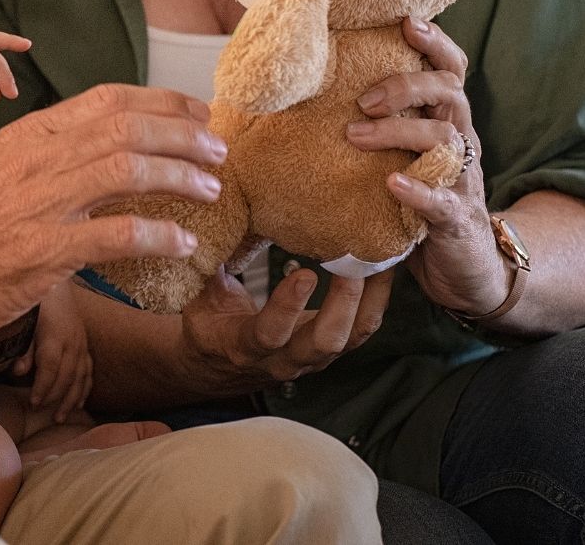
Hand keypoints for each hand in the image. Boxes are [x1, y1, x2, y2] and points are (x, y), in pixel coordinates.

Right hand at [0, 83, 224, 345]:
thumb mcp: (7, 170)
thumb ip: (57, 154)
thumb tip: (115, 145)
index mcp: (31, 134)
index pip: (107, 99)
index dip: (162, 102)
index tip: (198, 113)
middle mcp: (38, 159)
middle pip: (126, 127)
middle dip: (183, 136)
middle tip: (218, 152)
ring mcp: (40, 203)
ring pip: (126, 170)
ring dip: (179, 177)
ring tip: (211, 190)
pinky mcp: (44, 251)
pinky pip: (117, 235)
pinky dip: (159, 236)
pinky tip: (183, 243)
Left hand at [11, 281, 92, 421]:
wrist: (57, 286)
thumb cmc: (37, 305)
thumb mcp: (25, 323)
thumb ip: (24, 349)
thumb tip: (19, 373)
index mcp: (55, 336)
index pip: (50, 368)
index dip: (43, 387)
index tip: (33, 403)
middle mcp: (73, 342)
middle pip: (67, 377)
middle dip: (56, 398)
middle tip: (45, 415)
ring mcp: (82, 345)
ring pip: (81, 378)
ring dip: (72, 400)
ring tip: (61, 417)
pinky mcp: (86, 346)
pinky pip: (89, 372)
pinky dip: (85, 389)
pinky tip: (80, 404)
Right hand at [179, 263, 392, 385]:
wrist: (219, 366)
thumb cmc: (208, 325)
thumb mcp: (201, 298)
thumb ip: (209, 266)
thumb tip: (216, 218)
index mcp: (245, 346)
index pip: (270, 333)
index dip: (288, 307)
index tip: (304, 273)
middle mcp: (284, 359)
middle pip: (326, 341)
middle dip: (345, 301)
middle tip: (356, 261)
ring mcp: (312, 358)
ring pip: (353, 336)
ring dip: (370, 298)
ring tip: (380, 258)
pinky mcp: (331, 350)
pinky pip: (362, 329)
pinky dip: (376, 299)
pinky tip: (383, 268)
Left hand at [344, 16, 510, 316]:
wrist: (466, 268)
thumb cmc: (422, 200)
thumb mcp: (405, 156)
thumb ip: (381, 124)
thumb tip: (312, 94)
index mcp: (448, 121)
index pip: (452, 71)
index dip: (436, 43)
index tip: (406, 21)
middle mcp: (461, 142)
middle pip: (449, 93)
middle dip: (406, 85)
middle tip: (363, 98)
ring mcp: (463, 180)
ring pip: (445, 139)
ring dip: (399, 131)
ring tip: (356, 134)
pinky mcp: (456, 219)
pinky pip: (441, 200)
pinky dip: (417, 190)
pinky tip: (392, 184)